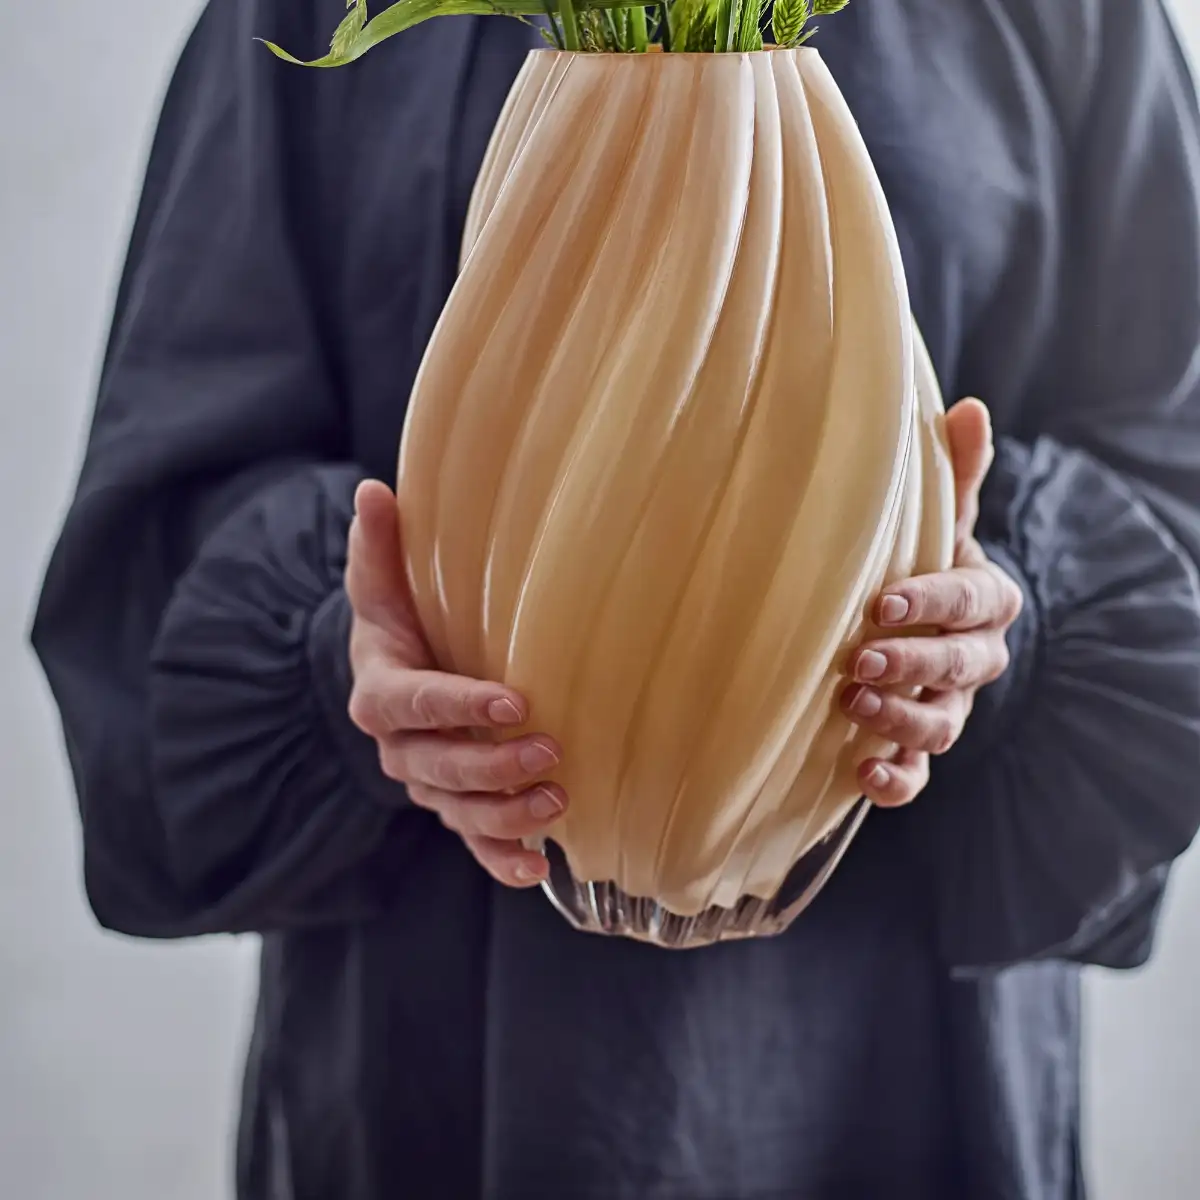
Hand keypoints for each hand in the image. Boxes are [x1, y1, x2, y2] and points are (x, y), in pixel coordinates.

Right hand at [345, 480, 564, 886]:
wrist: (397, 676)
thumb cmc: (399, 626)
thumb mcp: (384, 587)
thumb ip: (379, 547)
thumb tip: (373, 490)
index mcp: (380, 691)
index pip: (416, 702)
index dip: (459, 704)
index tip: (513, 699)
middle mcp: (398, 747)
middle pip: (438, 766)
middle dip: (491, 766)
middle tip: (547, 752)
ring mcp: (426, 784)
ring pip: (457, 811)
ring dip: (505, 815)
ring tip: (558, 803)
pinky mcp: (453, 808)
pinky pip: (471, 843)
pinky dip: (500, 859)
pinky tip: (538, 869)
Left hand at [841, 399, 1023, 806]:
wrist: (912, 627)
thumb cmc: (917, 563)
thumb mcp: (935, 521)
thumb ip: (951, 475)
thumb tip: (967, 407)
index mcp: (983, 599)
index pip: (970, 600)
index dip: (933, 603)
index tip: (883, 603)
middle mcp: (974, 659)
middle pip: (960, 666)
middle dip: (914, 663)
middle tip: (860, 660)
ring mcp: (948, 706)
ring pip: (942, 724)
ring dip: (901, 719)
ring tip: (852, 707)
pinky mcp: (917, 747)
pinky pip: (919, 773)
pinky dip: (897, 779)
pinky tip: (865, 775)